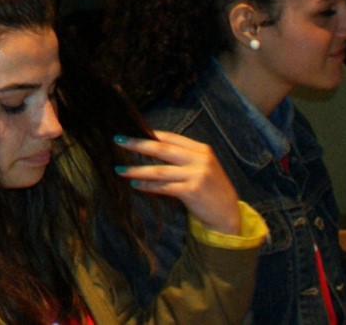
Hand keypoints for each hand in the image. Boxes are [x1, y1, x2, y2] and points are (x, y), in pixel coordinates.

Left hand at [115, 131, 240, 235]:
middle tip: (118, 141)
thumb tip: (149, 146)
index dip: (149, 133)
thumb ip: (182, 156)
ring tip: (120, 170)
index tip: (130, 131)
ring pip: (159, 170)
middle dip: (137, 144)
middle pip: (162, 148)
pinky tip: (136, 185)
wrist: (227, 214)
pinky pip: (164, 187)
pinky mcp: (192, 191)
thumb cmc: (209, 189)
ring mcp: (197, 175)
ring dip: (137, 170)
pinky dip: (148, 186)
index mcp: (201, 149)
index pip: (170, 137)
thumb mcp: (201, 166)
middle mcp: (200, 159)